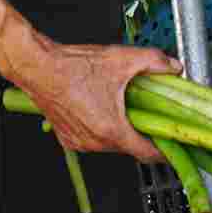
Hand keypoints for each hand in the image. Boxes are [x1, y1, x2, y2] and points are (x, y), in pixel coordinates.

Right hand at [6, 38, 180, 163]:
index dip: (166, 150)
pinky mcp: (68, 138)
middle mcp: (94, 141)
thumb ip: (154, 62)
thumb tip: (173, 67)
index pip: (148, 153)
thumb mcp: (122, 59)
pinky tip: (103, 108)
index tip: (175, 145)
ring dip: (122, 129)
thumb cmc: (71, 66)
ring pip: (112, 143)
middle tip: (153, 116)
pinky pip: (94, 138)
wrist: (36, 66)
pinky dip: (103, 128)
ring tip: (126, 108)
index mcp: (111, 129)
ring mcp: (79, 142)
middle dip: (143, 133)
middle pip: (130, 147)